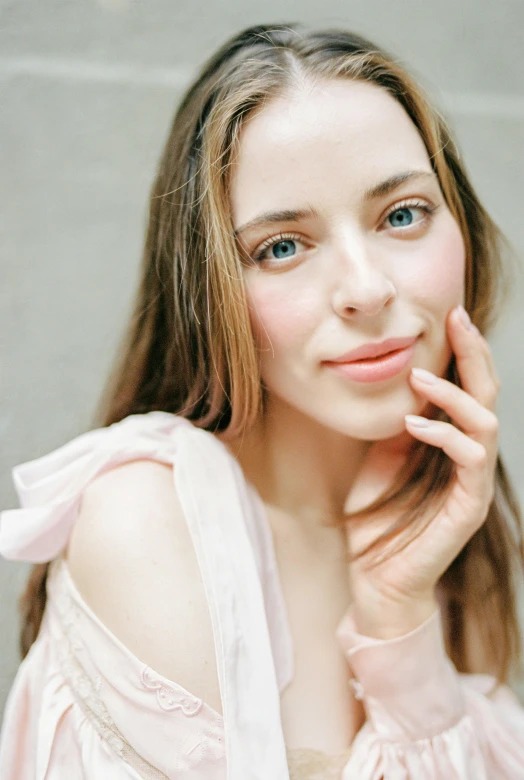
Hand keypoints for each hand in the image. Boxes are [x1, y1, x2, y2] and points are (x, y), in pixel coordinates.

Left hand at [344, 305, 499, 638]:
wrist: (375, 574)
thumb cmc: (378, 516)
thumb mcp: (383, 454)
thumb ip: (399, 419)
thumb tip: (400, 376)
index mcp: (450, 441)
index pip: (466, 386)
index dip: (462, 350)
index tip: (449, 313)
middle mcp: (469, 456)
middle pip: (486, 393)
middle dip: (474, 353)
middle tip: (456, 318)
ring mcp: (472, 482)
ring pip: (485, 422)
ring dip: (454, 394)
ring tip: (420, 376)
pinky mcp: (468, 507)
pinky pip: (470, 461)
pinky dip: (444, 436)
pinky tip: (414, 424)